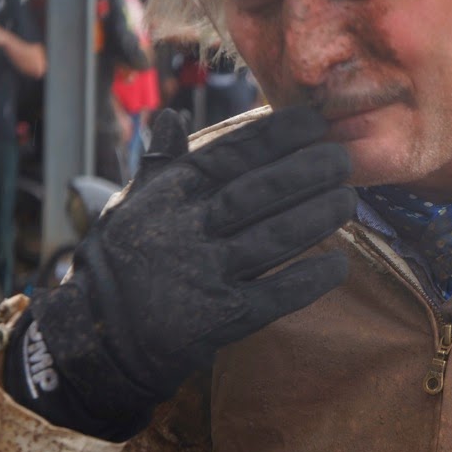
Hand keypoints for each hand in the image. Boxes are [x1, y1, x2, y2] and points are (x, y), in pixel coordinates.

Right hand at [28, 107, 356, 428]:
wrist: (102, 336)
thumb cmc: (125, 258)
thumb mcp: (132, 203)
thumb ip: (160, 161)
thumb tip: (172, 116)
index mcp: (170, 195)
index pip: (230, 154)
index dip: (276, 136)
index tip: (314, 123)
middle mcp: (188, 230)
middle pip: (258, 193)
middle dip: (307, 172)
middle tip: (343, 158)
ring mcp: (206, 275)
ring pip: (273, 239)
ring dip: (318, 217)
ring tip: (349, 200)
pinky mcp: (222, 319)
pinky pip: (276, 296)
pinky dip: (310, 280)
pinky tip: (340, 265)